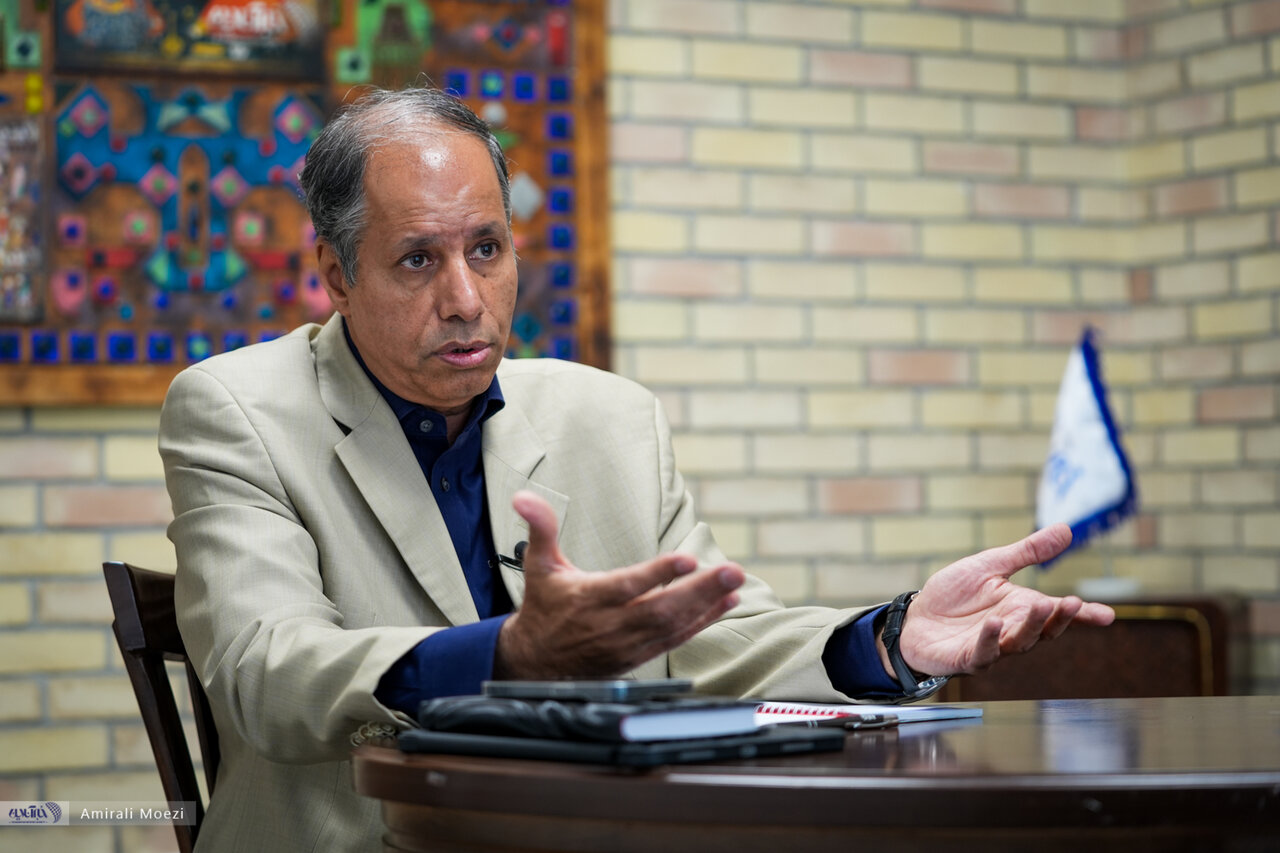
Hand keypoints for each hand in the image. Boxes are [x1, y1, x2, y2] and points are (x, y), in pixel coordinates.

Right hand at [494, 491, 745, 678]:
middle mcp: (611, 624)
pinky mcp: (639, 656)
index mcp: (588, 598)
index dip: (658, 574)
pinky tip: (727, 603)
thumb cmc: (544, 606)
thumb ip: (540, 528)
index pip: (627, 586)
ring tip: (735, 582)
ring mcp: (628, 643)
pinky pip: (676, 639)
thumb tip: (524, 496)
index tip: (687, 560)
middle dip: (699, 590)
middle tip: (732, 570)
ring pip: (673, 625)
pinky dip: (703, 622)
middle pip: (660, 609)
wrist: (537, 663)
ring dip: (708, 604)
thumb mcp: (539, 565)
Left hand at [886, 523, 1115, 678]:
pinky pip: (982, 652)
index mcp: (1020, 607)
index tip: (1107, 616)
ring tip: (1040, 605)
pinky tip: (993, 623)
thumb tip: (1066, 530)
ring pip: (1018, 642)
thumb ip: (1027, 552)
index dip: (1083, 616)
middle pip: (1043, 629)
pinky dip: (989, 639)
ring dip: (1030, 626)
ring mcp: (991, 646)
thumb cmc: (953, 595)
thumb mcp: (991, 565)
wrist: (915, 619)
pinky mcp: (966, 658)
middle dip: (1059, 618)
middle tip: (1071, 603)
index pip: (1057, 613)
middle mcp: (1011, 629)